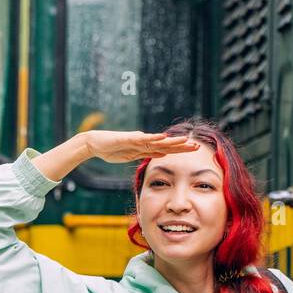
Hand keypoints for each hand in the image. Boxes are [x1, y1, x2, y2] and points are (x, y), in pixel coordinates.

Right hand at [82, 130, 199, 162]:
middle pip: (166, 144)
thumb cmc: (111, 150)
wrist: (95, 144)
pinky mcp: (129, 139)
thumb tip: (160, 154)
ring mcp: (137, 140)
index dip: (180, 150)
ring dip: (172, 141)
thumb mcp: (132, 155)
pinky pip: (144, 139)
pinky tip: (164, 137)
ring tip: (185, 140)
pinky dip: (154, 139)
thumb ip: (145, 154)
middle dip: (181, 146)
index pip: (166, 149)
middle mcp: (144, 142)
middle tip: (196, 146)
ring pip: (159, 141)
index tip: (193, 149)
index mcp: (145, 147)